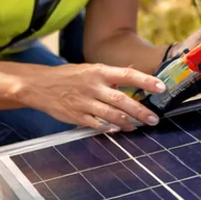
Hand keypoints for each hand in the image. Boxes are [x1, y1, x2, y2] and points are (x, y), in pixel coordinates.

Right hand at [18, 63, 165, 132]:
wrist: (39, 85)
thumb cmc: (67, 76)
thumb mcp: (89, 69)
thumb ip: (111, 73)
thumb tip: (134, 69)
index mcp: (98, 71)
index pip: (127, 74)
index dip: (145, 81)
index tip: (161, 87)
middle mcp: (93, 86)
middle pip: (121, 100)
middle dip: (140, 110)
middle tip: (154, 118)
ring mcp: (84, 102)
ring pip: (111, 115)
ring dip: (128, 122)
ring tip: (138, 126)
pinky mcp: (77, 116)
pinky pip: (97, 124)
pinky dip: (109, 128)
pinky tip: (118, 130)